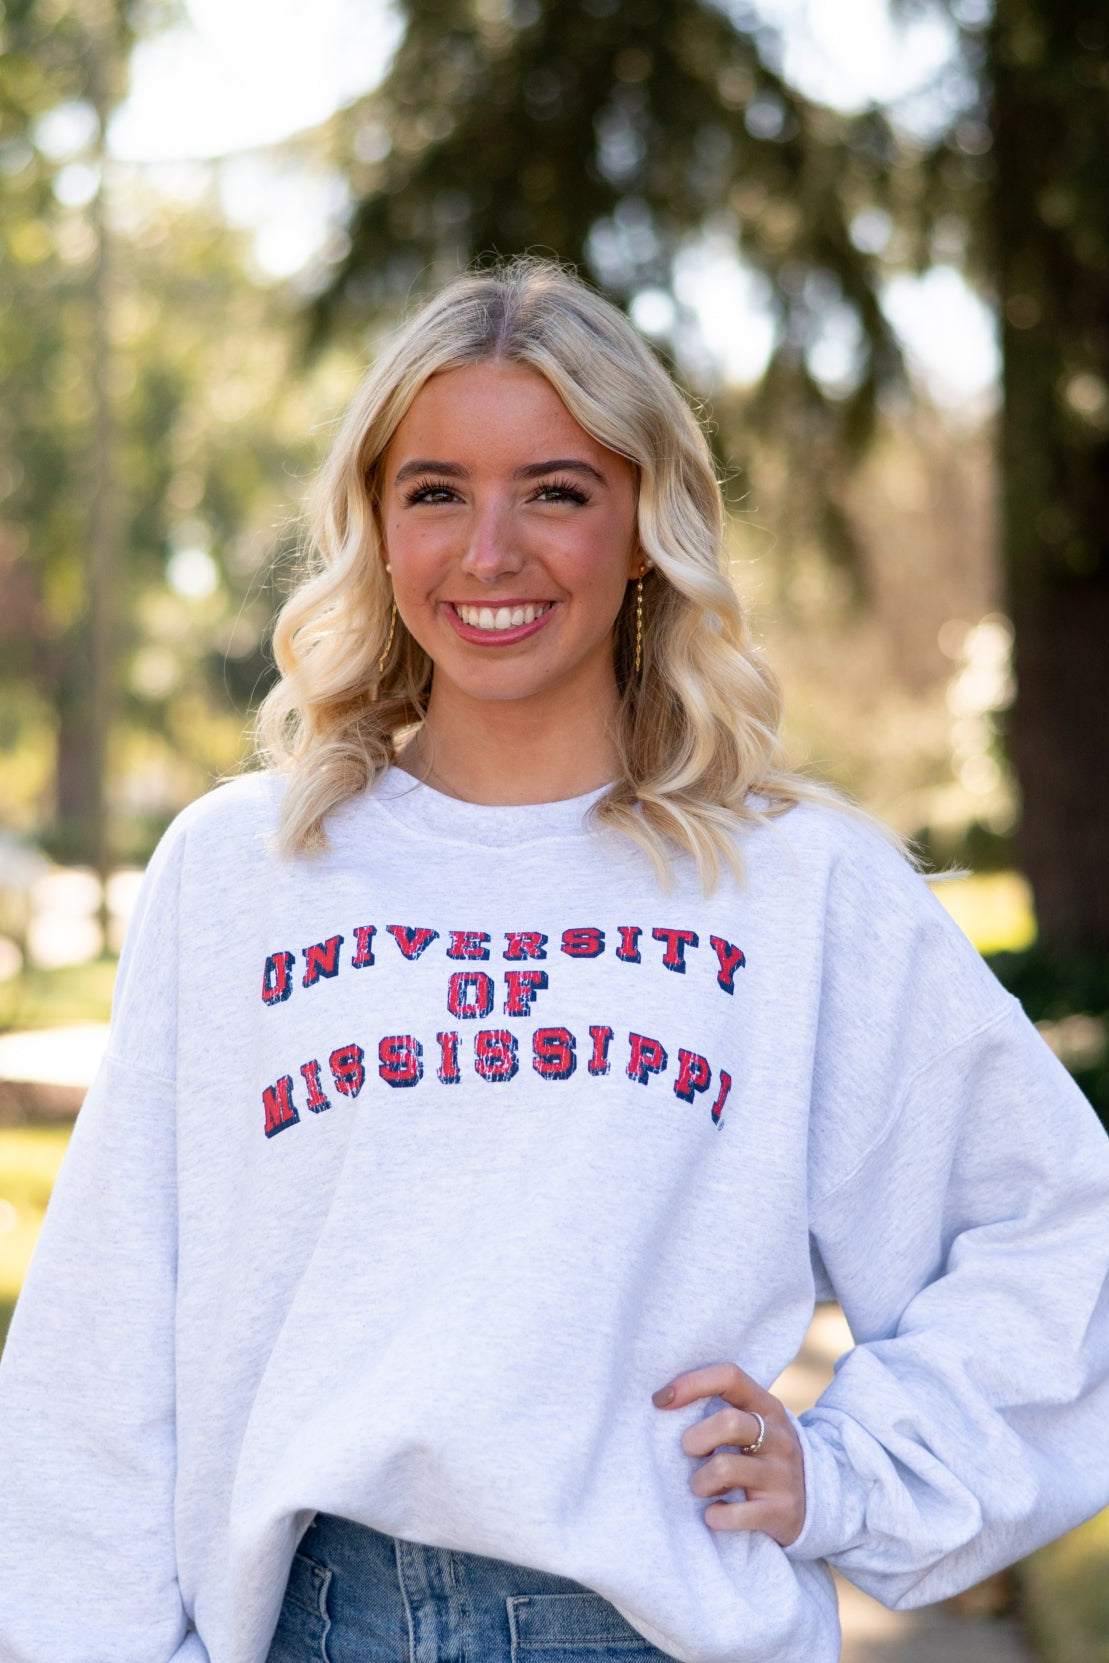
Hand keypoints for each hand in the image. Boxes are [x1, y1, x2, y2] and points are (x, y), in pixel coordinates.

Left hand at [652, 1361, 805, 1545]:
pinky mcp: (782, 1510)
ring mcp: (783, 1474)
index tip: (660, 1400)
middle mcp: (778, 1437)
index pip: (730, 1377)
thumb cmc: (764, 1455)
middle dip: (695, 1439)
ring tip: (702, 1487)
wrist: (820, 1501)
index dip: (692, 1383)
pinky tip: (715, 1513)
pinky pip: (736, 1514)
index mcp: (767, 1407)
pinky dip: (716, 1516)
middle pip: (728, 1422)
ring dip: (700, 1482)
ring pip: (725, 1468)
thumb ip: (722, 1409)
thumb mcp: (755, 1424)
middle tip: (689, 1454)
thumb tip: (663, 1401)